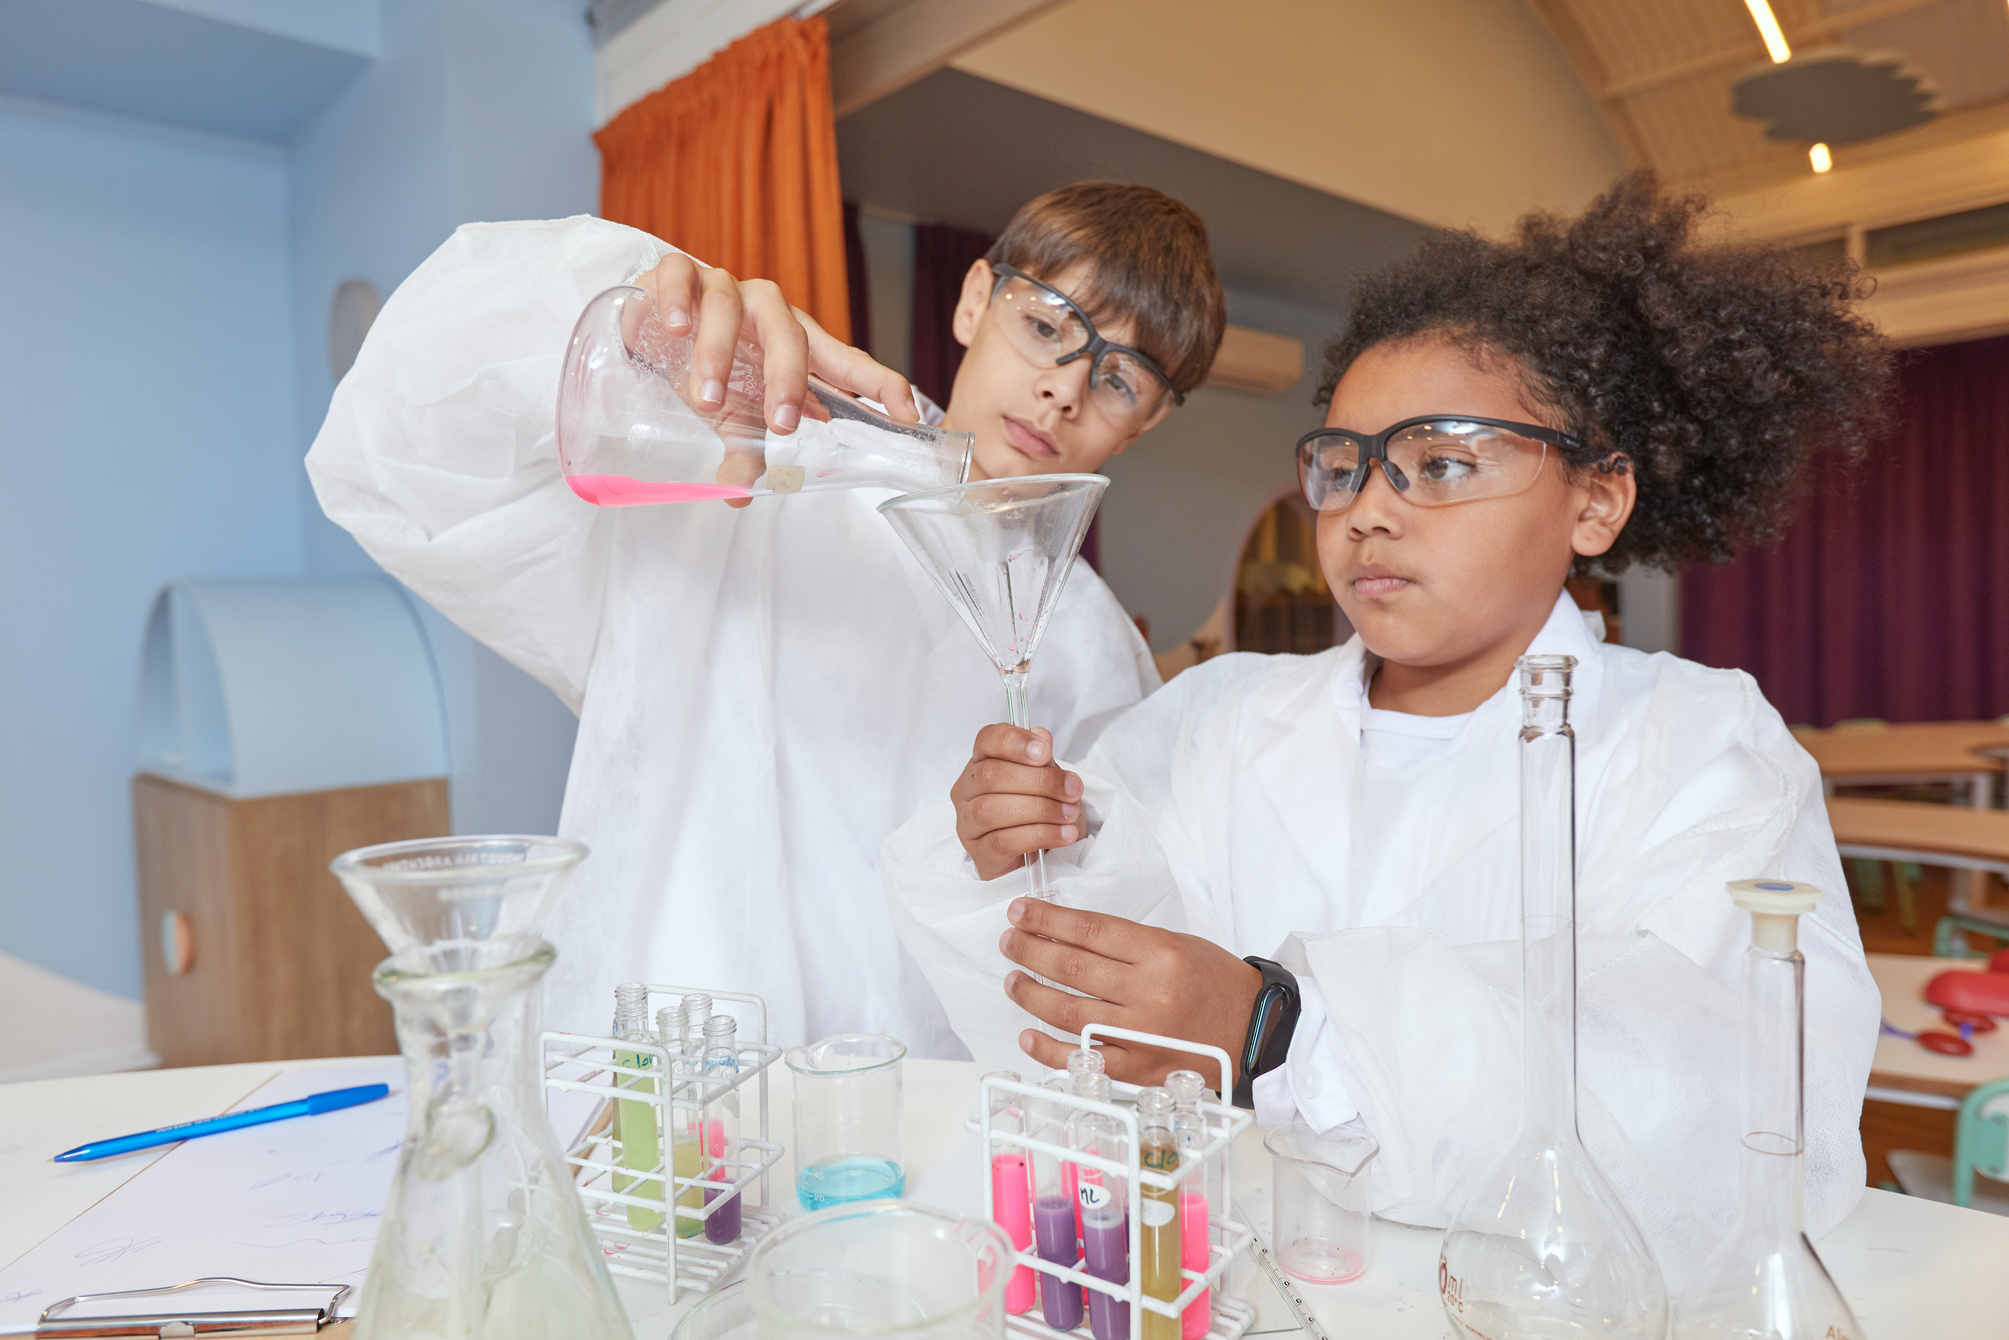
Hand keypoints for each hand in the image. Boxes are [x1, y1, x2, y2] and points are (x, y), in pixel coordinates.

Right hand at [634, 251, 918, 437]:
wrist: (651, 324)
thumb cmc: (708, 364)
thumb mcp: (732, 411)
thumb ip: (742, 447)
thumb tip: (738, 495)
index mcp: (794, 342)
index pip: (844, 361)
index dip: (877, 383)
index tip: (906, 413)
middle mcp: (767, 310)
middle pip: (790, 334)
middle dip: (788, 380)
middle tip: (781, 425)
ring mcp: (723, 288)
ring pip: (729, 308)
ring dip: (718, 354)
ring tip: (707, 400)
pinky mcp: (676, 274)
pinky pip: (680, 276)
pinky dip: (676, 301)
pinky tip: (675, 328)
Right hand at [952, 725, 1082, 880]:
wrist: (1040, 856)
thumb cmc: (1039, 812)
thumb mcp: (1047, 780)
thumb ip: (1042, 760)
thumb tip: (1041, 738)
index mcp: (981, 762)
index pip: (987, 740)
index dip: (1014, 742)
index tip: (1045, 752)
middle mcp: (966, 790)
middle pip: (992, 775)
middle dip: (1040, 781)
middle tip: (1073, 790)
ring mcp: (968, 823)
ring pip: (994, 810)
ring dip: (1041, 809)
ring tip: (1069, 814)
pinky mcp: (979, 853)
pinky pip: (1004, 842)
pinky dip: (1040, 835)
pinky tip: (1064, 834)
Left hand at [1000, 897, 1262, 1091]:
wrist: (1253, 1027)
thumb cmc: (1213, 980)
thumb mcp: (1176, 942)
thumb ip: (1125, 942)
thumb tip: (1066, 933)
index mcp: (1161, 953)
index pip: (1089, 931)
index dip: (1047, 919)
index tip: (1021, 912)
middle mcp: (1149, 993)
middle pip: (1072, 968)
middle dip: (1030, 951)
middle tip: (1009, 941)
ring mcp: (1142, 1035)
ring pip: (1070, 1013)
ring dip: (1032, 994)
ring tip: (1013, 979)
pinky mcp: (1139, 1069)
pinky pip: (1085, 1060)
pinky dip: (1050, 1050)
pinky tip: (1028, 1034)